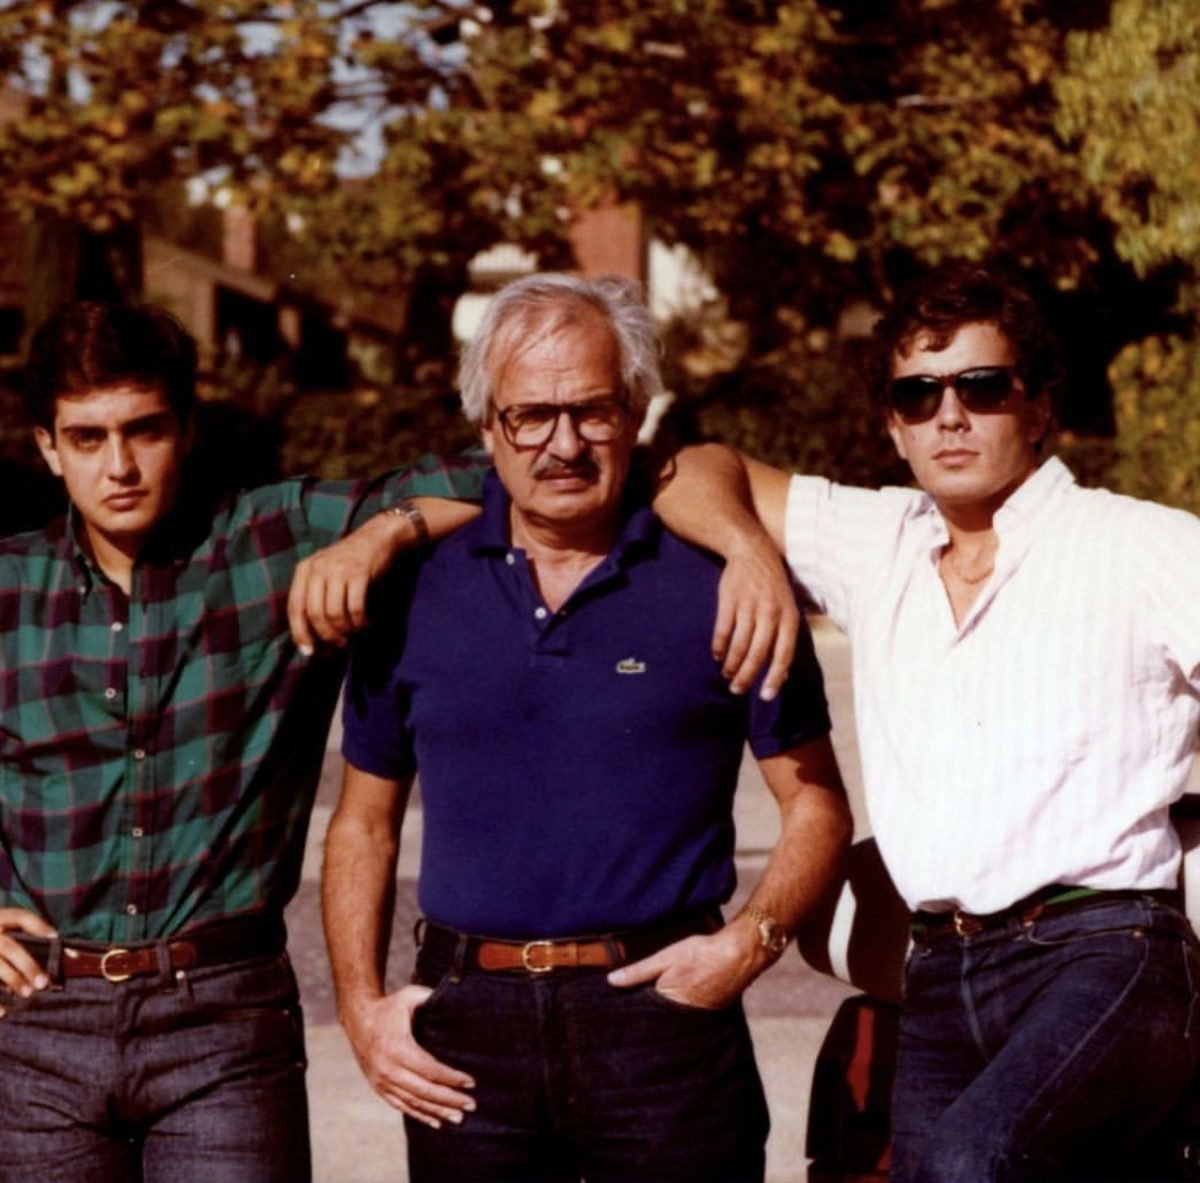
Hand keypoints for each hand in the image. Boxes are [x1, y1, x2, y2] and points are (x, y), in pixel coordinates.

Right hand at [0, 908, 55, 1015]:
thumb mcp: (0, 929)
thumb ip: (22, 936)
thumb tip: (61, 952)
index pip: (18, 916)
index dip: (37, 924)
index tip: (54, 937)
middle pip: (9, 946)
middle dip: (27, 964)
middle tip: (43, 982)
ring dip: (13, 978)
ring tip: (28, 992)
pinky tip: (3, 1011)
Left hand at [288, 514, 407, 655]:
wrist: (377, 537)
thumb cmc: (350, 562)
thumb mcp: (325, 573)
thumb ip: (316, 597)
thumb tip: (313, 639)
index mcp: (304, 569)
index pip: (295, 607)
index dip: (300, 632)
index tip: (309, 651)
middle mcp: (317, 568)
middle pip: (315, 614)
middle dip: (327, 635)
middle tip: (339, 645)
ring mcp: (338, 570)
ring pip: (335, 613)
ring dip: (345, 630)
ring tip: (354, 633)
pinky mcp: (359, 573)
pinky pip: (355, 608)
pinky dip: (360, 622)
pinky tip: (366, 624)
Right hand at [343, 984, 475, 1127]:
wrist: (358, 1018)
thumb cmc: (389, 1006)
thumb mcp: (409, 996)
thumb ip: (430, 997)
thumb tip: (454, 998)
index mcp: (398, 1048)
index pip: (430, 1070)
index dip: (451, 1078)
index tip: (471, 1083)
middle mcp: (388, 1068)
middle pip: (424, 1091)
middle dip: (449, 1100)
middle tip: (471, 1106)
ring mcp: (382, 1081)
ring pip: (413, 1102)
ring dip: (437, 1111)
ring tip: (458, 1118)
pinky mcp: (378, 1087)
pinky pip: (400, 1105)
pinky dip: (419, 1115)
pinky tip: (436, 1122)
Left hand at [607, 930, 757, 1010]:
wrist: (738, 955)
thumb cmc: (700, 954)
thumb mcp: (665, 957)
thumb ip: (638, 971)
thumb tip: (611, 981)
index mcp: (668, 1004)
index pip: (643, 1015)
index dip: (631, 1012)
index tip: (615, 1016)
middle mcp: (682, 1018)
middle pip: (657, 1021)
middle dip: (646, 1018)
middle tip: (628, 1018)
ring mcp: (697, 1018)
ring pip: (673, 1020)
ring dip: (663, 1017)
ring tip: (651, 1012)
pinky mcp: (709, 1014)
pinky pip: (688, 1017)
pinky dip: (680, 1013)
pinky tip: (676, 1005)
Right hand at [712, 536, 798, 700]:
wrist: (752, 551)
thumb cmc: (773, 588)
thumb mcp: (787, 609)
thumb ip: (785, 639)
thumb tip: (783, 674)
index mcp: (788, 617)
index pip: (783, 654)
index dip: (775, 677)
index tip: (766, 696)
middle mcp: (770, 613)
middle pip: (758, 653)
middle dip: (747, 676)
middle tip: (738, 690)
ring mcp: (748, 606)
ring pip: (739, 645)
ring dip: (732, 664)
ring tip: (728, 675)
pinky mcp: (729, 600)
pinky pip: (723, 630)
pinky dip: (719, 647)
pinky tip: (718, 656)